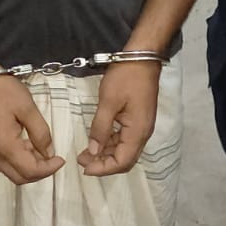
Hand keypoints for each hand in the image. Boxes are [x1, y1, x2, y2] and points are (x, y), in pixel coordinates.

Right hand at [0, 75, 64, 184]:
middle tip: (52, 158)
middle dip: (38, 172)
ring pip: (8, 170)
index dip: (48, 169)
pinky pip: (0, 161)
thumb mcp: (27, 107)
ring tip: (39, 147)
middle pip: (18, 177)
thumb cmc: (1, 89)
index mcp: (4, 146)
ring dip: (26, 166)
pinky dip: (15, 159)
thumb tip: (48, 152)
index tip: (61, 159)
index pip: (29, 171)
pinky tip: (23, 143)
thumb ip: (40, 132)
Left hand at [78, 61, 159, 175]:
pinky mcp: (138, 118)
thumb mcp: (108, 101)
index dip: (103, 169)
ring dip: (106, 153)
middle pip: (124, 159)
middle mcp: (142, 133)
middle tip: (82, 160)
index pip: (122, 162)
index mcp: (137, 132)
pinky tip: (98, 138)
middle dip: (104, 163)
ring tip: (86, 151)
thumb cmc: (125, 77)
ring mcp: (141, 126)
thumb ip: (100, 128)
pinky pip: (125, 137)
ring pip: (124, 149)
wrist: (142, 57)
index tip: (84, 168)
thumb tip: (93, 152)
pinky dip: (111, 141)